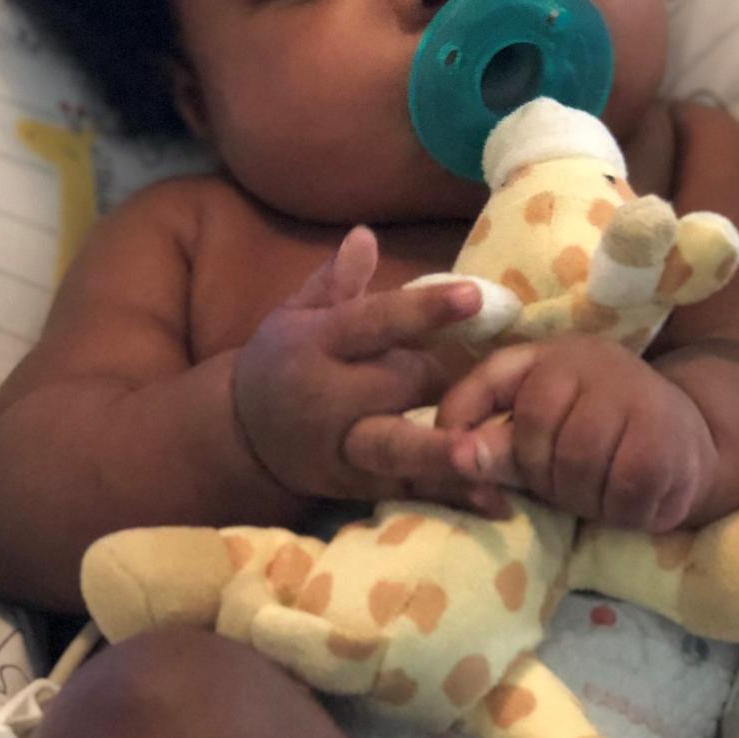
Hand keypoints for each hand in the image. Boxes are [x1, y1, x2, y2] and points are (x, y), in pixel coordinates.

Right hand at [233, 226, 482, 503]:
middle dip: (443, 378)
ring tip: (486, 456)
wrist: (241, 436)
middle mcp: (329, 398)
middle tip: (488, 371)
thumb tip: (365, 234)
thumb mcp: (297, 314)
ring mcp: (344, 448)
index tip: (473, 297)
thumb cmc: (285, 361)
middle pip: (395, 385)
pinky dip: (451, 496)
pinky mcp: (360, 486)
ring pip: (396, 449)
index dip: (423, 310)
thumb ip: (335, 281)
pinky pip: (409, 490)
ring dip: (442, 454)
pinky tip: (497, 502)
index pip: (372, 322)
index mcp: (315, 344)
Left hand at [436, 335, 717, 531]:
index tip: (465, 467)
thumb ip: (494, 442)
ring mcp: (633, 393)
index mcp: (547, 356)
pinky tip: (627, 504)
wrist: (689, 435)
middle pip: (537, 434)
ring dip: (582, 499)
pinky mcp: (669, 436)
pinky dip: (620, 511)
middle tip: (561, 488)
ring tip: (595, 495)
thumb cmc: (595, 433)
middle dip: (541, 478)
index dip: (470, 428)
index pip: (489, 383)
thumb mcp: (538, 432)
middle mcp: (590, 362)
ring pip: (580, 464)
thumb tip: (456, 456)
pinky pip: (625, 490)